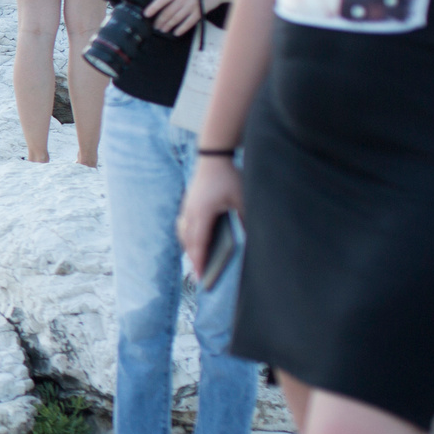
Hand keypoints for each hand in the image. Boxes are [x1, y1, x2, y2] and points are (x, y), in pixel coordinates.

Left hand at [143, 0, 203, 36]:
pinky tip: (176, 32)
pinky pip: (188, 23)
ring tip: (162, 29)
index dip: (153, 7)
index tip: (146, 14)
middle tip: (154, 25)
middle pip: (168, 12)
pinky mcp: (200, 12)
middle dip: (159, 21)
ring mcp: (192, 6)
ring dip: (168, 26)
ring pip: (176, 19)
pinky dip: (181, 29)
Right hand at [178, 157, 242, 276]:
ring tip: (196, 261)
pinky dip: (188, 236)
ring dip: (190, 248)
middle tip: (199, 276)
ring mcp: (187, 208)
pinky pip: (184, 225)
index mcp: (202, 214)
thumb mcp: (242, 199)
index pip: (199, 244)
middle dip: (194, 260)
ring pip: (184, 234)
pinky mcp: (188, 203)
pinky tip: (195, 241)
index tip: (200, 278)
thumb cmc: (228, 177)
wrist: (213, 155)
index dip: (199, 262)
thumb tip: (249, 239)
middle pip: (188, 242)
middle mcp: (190, 213)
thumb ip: (244, 219)